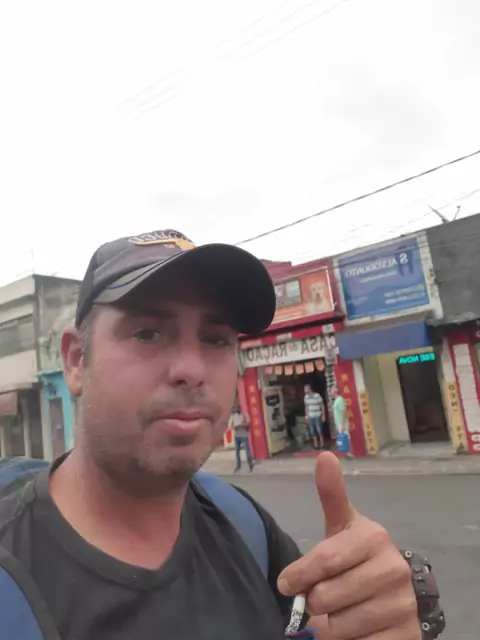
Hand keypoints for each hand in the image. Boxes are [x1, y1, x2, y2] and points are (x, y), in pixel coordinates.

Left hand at [278, 453, 419, 639]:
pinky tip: (355, 628)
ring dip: (329, 625)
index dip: (299, 575)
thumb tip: (325, 455)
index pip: (323, 560)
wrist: (391, 595)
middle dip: (314, 601)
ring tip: (338, 611)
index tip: (286, 584)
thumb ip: (331, 494)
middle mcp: (393, 569)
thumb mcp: (342, 525)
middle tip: (320, 597)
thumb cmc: (356, 556)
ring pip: (338, 626)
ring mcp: (402, 604)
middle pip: (325, 596)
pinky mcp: (406, 635)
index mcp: (373, 537)